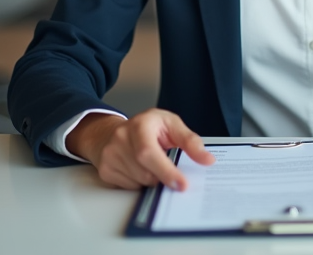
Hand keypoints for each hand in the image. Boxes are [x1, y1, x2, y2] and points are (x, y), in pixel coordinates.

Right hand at [65, 109, 214, 189]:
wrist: (114, 131)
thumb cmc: (148, 127)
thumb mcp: (171, 125)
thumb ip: (190, 141)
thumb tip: (207, 160)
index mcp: (140, 124)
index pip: (149, 152)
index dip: (166, 171)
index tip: (182, 185)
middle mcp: (121, 138)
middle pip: (146, 172)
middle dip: (162, 176)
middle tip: (169, 169)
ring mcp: (110, 155)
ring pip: (139, 182)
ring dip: (152, 179)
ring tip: (151, 164)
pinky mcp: (105, 170)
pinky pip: (129, 188)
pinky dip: (139, 183)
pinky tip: (139, 169)